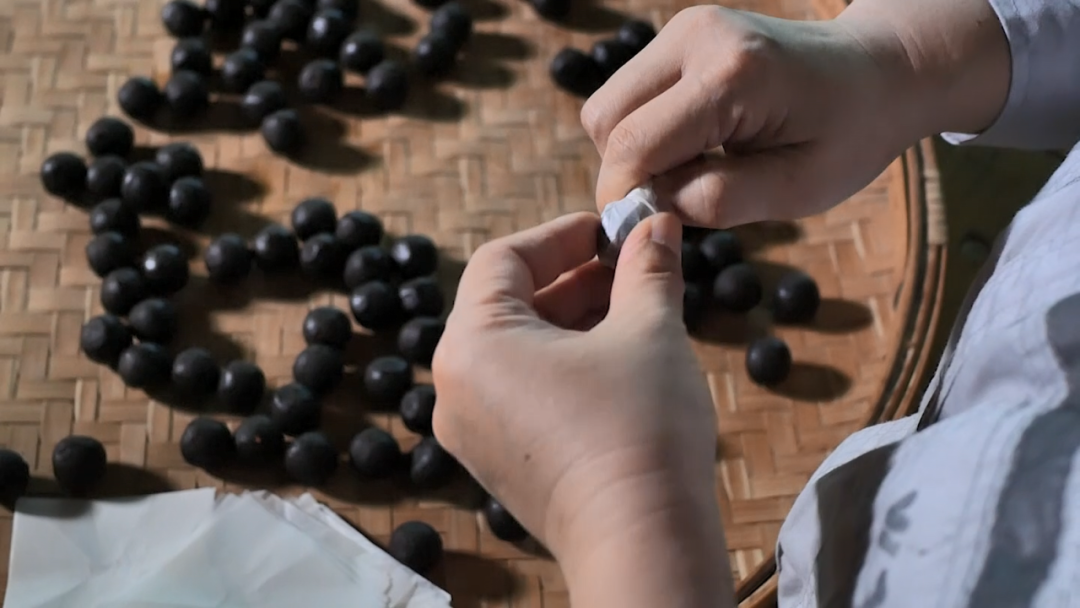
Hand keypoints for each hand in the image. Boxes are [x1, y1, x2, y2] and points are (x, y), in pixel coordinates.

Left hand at [432, 212, 732, 606]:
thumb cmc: (638, 430)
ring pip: (517, 349)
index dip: (561, 235)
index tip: (610, 229)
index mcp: (472, 343)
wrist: (641, 542)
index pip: (503, 259)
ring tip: (633, 308)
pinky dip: (561, 365)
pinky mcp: (499, 462)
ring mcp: (473, 430)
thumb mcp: (648, 330)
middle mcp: (456, 386)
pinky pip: (520, 391)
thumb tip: (657, 225)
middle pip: (508, 304)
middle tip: (630, 266)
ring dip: (572, 320)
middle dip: (573, 279)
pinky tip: (615, 359)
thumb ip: (647, 268)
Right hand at [582, 3, 1008, 227]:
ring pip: (607, 106)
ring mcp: (684, 28)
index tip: (645, 234)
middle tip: (672, 204)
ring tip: (689, 171)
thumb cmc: (850, 134)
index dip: (624, 199)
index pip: (633, 144)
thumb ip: (719, 201)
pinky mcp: (679, 33)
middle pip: (605, 119)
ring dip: (631, 152)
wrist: (879, 71)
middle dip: (624, 174)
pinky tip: (692, 146)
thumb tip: (649, 209)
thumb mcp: (798, 188)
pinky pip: (629, 93)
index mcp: (732, 75)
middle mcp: (696, 36)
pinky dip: (643, 130)